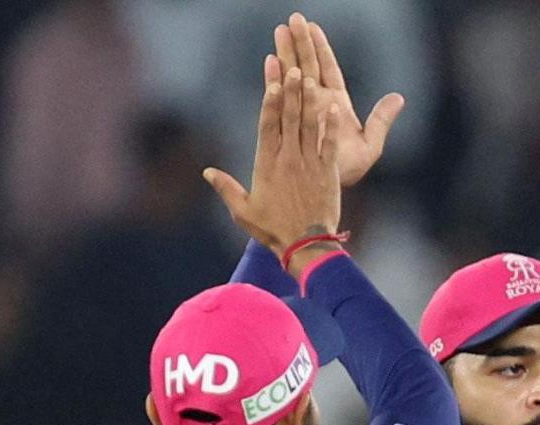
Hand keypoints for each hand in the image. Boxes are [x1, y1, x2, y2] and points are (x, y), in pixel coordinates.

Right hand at [203, 67, 340, 259]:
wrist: (306, 245)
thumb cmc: (272, 229)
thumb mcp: (243, 210)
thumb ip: (226, 188)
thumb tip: (207, 172)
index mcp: (266, 163)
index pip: (267, 124)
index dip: (269, 100)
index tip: (270, 79)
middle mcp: (288, 158)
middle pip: (288, 118)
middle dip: (288, 90)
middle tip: (289, 64)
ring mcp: (309, 164)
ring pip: (308, 125)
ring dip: (308, 100)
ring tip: (308, 76)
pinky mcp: (328, 172)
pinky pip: (329, 144)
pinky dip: (330, 126)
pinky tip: (332, 107)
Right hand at [271, 13, 403, 186]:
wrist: (326, 194)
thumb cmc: (348, 171)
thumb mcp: (370, 146)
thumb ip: (381, 120)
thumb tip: (399, 97)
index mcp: (334, 105)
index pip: (327, 70)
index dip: (320, 49)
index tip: (311, 28)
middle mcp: (316, 105)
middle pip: (307, 67)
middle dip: (300, 43)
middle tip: (292, 19)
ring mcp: (301, 114)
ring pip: (292, 79)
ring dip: (286, 55)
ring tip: (278, 31)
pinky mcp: (288, 124)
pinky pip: (282, 100)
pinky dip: (278, 83)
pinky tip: (272, 64)